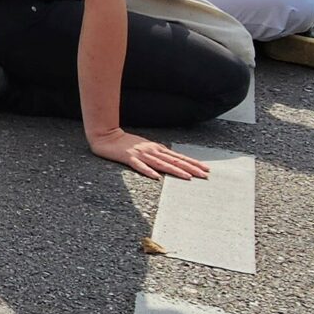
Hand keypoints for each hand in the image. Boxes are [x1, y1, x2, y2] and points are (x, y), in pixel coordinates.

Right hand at [88, 126, 209, 179]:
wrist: (107, 136)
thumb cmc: (126, 143)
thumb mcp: (146, 147)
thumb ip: (158, 154)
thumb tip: (172, 161)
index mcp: (156, 149)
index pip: (178, 157)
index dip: (193, 163)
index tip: (206, 169)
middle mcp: (152, 150)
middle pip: (174, 161)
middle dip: (191, 168)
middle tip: (204, 175)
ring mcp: (141, 154)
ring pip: (161, 164)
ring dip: (175, 170)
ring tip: (188, 177)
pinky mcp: (128, 158)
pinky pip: (140, 166)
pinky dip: (148, 171)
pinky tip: (156, 177)